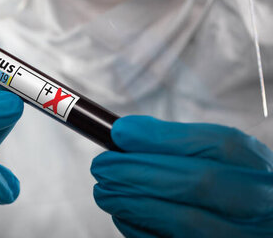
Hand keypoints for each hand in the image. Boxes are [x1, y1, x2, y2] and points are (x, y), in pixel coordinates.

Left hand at [91, 116, 272, 237]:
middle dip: (140, 170)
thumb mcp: (224, 162)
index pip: (219, 145)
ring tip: (104, 190)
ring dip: (132, 201)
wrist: (257, 229)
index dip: (163, 138)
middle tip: (102, 166)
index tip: (120, 132)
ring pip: (184, 221)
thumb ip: (180, 145)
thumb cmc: (235, 192)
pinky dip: (140, 229)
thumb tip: (125, 132)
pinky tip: (124, 215)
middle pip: (200, 182)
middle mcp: (264, 207)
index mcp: (262, 172)